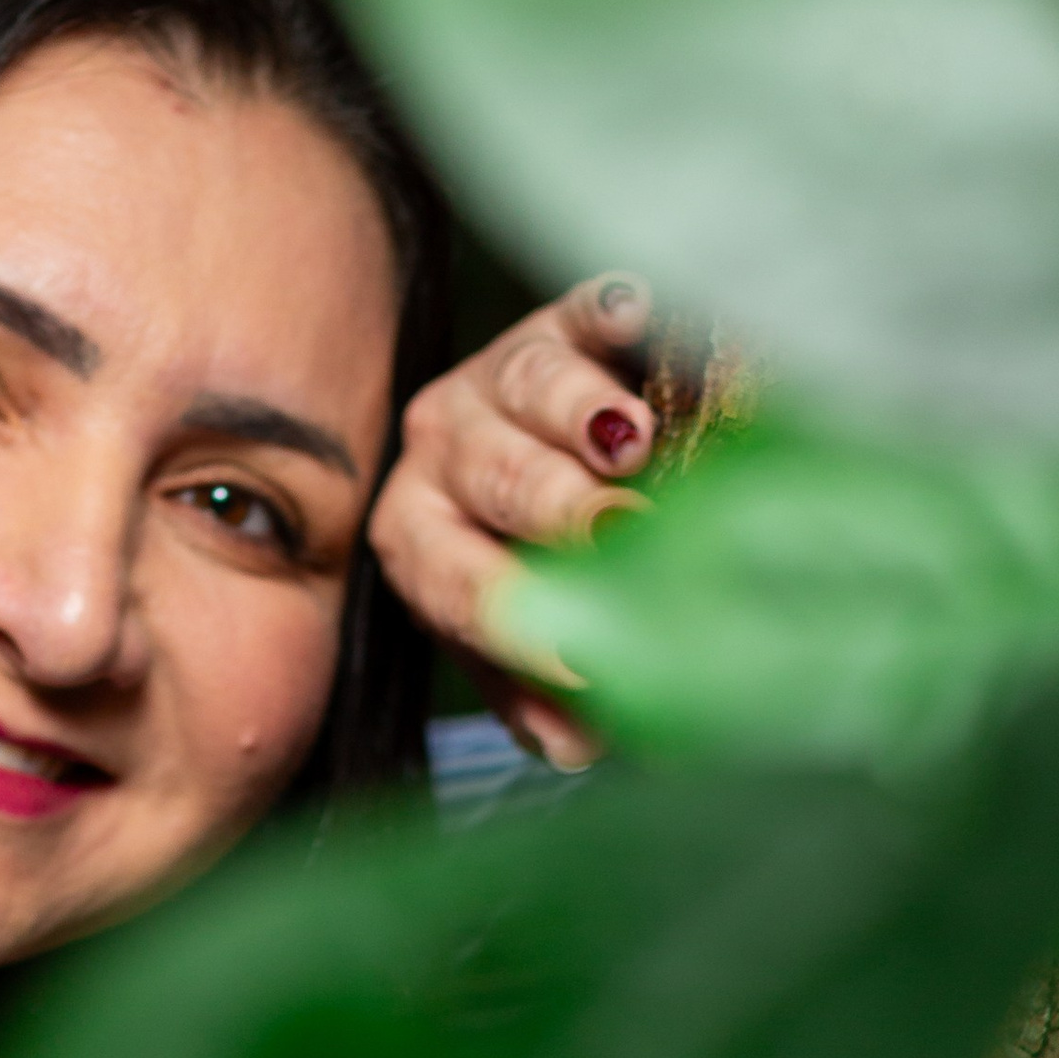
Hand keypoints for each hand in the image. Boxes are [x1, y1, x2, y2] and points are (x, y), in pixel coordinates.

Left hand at [368, 273, 655, 768]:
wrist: (571, 463)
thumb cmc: (548, 568)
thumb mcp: (533, 637)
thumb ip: (551, 693)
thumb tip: (580, 746)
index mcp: (422, 542)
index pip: (462, 588)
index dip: (523, 624)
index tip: (585, 655)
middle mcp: (443, 454)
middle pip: (495, 478)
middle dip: (560, 510)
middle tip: (622, 531)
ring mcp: (499, 376)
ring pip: (529, 389)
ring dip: (582, 415)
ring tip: (635, 442)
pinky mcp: (563, 319)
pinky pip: (583, 311)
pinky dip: (611, 312)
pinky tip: (636, 313)